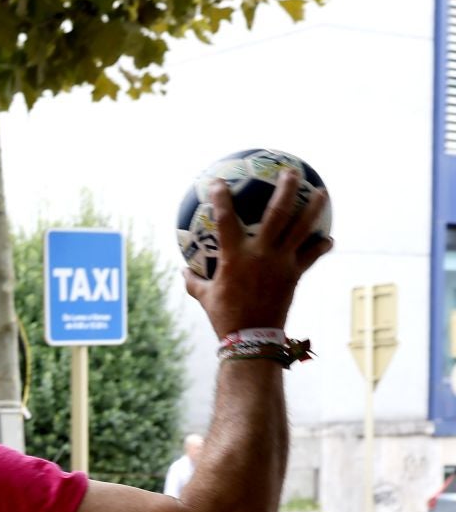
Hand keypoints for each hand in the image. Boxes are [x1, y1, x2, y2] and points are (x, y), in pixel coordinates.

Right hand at [185, 170, 331, 334]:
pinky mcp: (295, 274)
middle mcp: (260, 254)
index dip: (220, 198)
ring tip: (322, 192)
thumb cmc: (223, 317)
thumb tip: (184, 270)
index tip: (218, 181)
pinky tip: (327, 238)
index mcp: (234, 257)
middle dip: (286, 190)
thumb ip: (194, 281)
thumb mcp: (204, 297)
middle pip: (277, 214)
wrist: (251, 338)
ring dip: (313, 208)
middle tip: (291, 172)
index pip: (225, 220)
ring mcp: (281, 263)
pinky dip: (320, 245)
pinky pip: (311, 255)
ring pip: (302, 229)